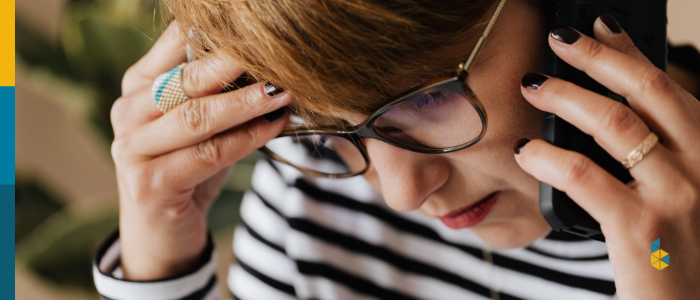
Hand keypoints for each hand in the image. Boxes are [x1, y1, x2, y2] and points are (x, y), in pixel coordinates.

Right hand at [111, 21, 291, 279]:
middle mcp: (128, 112)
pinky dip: (246, 139)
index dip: (213, 32)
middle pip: (186, 79)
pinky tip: (273, 127)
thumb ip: (218, 93)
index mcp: (138, 85)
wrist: (161, 233)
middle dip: (233, 64)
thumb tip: (268, 62)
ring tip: (281, 92)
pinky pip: (207, 154)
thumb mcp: (199, 124)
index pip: (173, 44)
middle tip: (275, 54)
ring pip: (197, 117)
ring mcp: (133, 149)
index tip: (255, 26)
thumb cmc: (187, 169)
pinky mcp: (149, 183)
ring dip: (245, 103)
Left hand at [515, 15, 699, 298]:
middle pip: (647, 90)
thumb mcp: (677, 189)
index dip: (629, 51)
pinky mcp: (641, 227)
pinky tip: (527, 151)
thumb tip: (605, 105)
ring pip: (615, 124)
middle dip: (597, 58)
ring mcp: (676, 194)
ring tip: (533, 86)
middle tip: (558, 41)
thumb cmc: (678, 250)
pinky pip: (585, 175)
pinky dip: (549, 156)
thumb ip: (653, 147)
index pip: (667, 85)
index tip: (597, 27)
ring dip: (567, 97)